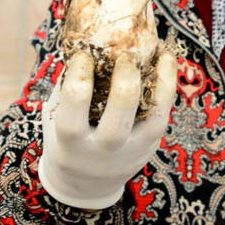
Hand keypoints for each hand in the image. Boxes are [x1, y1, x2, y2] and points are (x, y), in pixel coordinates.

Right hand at [38, 49, 177, 208]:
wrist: (86, 183)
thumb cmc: (67, 138)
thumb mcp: (56, 118)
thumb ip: (67, 87)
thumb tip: (81, 41)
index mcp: (71, 142)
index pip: (74, 108)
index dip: (79, 77)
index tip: (83, 54)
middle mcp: (103, 149)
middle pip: (118, 119)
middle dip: (124, 84)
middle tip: (125, 56)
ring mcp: (132, 149)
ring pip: (152, 118)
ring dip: (159, 83)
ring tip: (160, 53)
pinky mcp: (151, 143)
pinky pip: (164, 113)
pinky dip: (168, 86)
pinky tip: (167, 61)